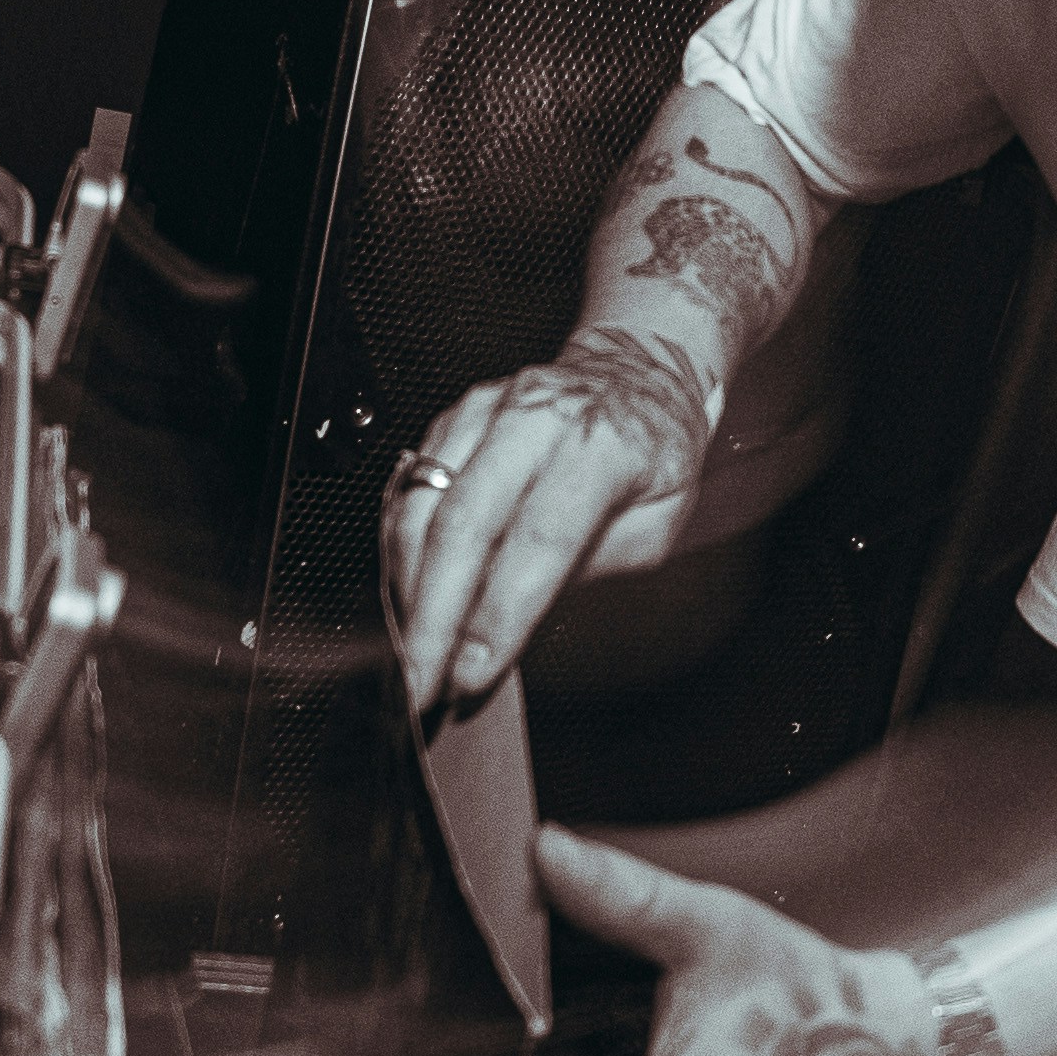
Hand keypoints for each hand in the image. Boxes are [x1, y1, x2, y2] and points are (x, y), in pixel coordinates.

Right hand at [386, 328, 710, 710]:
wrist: (635, 372)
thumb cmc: (653, 453)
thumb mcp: (658, 524)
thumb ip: (590, 570)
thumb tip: (517, 625)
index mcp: (599, 443)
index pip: (538, 539)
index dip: (498, 615)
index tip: (471, 674)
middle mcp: (532, 418)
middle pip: (461, 523)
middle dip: (432, 616)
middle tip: (418, 683)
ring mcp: (482, 413)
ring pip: (419, 506)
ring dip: (407, 591)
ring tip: (409, 653)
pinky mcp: (449, 421)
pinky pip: (406, 492)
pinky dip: (398, 555)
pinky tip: (406, 601)